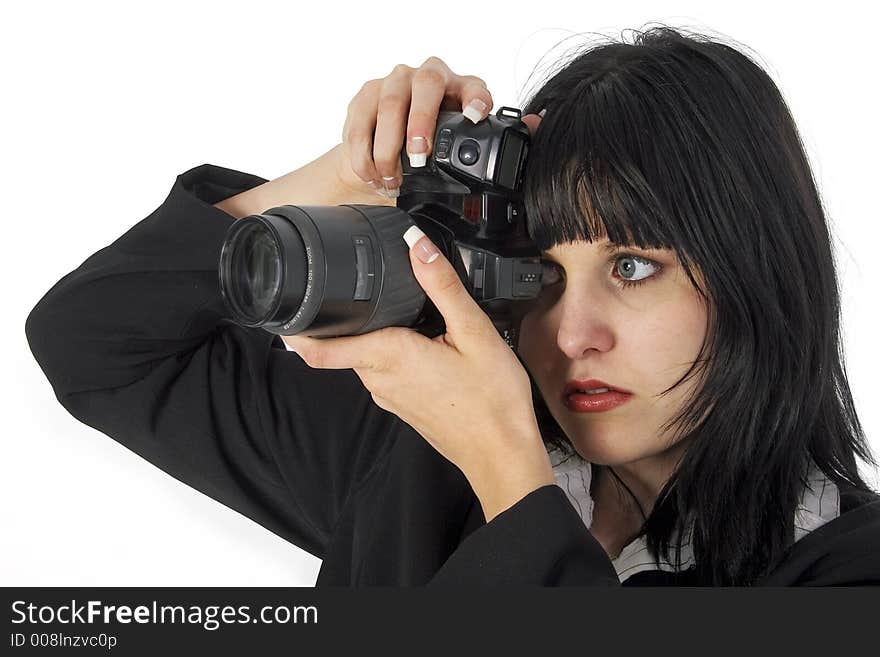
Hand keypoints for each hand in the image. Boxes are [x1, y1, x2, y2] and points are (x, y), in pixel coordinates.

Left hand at [282, 206, 552, 521]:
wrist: (502, 452)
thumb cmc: (492, 399)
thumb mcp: (475, 331)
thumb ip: (442, 285)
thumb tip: (416, 245)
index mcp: (389, 356)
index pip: (319, 350)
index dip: (296, 330)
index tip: (285, 309)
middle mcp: (380, 379)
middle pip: (341, 346)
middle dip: (341, 320)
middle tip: (347, 290)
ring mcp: (389, 396)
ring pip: (363, 359)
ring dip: (367, 337)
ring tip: (389, 312)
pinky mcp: (402, 406)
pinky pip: (382, 373)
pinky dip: (387, 355)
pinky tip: (417, 345)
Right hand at [333, 56, 493, 202]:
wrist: (385, 145)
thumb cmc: (423, 145)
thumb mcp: (448, 149)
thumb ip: (459, 155)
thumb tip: (468, 186)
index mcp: (457, 88)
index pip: (473, 86)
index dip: (475, 99)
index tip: (474, 117)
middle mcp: (425, 77)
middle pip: (426, 85)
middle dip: (421, 122)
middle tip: (418, 157)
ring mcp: (393, 82)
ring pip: (389, 105)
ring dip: (388, 149)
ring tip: (392, 179)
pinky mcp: (365, 96)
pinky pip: (361, 123)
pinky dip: (364, 155)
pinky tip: (373, 175)